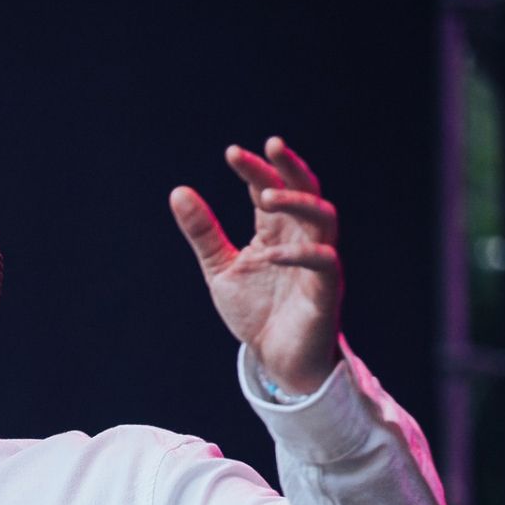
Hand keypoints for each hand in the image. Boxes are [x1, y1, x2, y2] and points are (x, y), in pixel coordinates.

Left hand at [170, 136, 342, 394]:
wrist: (276, 359)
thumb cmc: (256, 310)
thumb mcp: (221, 268)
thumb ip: (204, 233)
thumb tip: (178, 191)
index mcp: (277, 230)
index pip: (270, 188)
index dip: (254, 169)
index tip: (232, 152)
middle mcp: (302, 238)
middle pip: (307, 189)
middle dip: (290, 167)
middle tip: (270, 145)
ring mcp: (317, 261)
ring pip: (324, 217)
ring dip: (298, 202)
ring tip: (264, 196)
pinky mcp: (326, 289)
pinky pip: (323, 262)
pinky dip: (298, 253)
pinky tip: (269, 253)